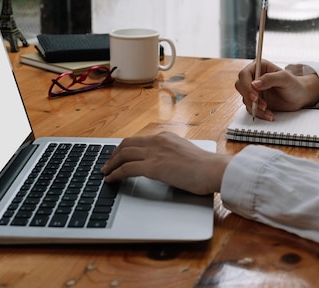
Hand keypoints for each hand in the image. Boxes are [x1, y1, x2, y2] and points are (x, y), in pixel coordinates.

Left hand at [102, 132, 231, 194]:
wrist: (213, 170)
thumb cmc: (205, 168)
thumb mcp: (185, 155)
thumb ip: (172, 156)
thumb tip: (164, 166)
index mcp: (166, 137)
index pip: (139, 140)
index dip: (125, 148)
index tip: (119, 155)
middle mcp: (158, 141)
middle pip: (127, 144)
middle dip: (114, 154)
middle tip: (107, 163)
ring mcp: (155, 153)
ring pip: (123, 154)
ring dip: (111, 164)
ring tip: (105, 172)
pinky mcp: (154, 167)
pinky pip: (127, 169)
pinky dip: (115, 174)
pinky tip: (110, 180)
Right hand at [234, 60, 318, 120]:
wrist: (299, 97)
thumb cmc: (294, 84)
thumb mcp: (285, 79)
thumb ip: (270, 79)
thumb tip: (254, 84)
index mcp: (259, 67)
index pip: (244, 74)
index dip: (246, 85)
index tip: (255, 96)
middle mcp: (253, 78)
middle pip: (240, 86)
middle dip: (249, 97)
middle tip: (262, 105)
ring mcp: (253, 90)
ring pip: (244, 99)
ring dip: (255, 107)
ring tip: (268, 110)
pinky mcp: (255, 101)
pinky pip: (251, 108)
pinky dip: (259, 113)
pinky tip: (269, 115)